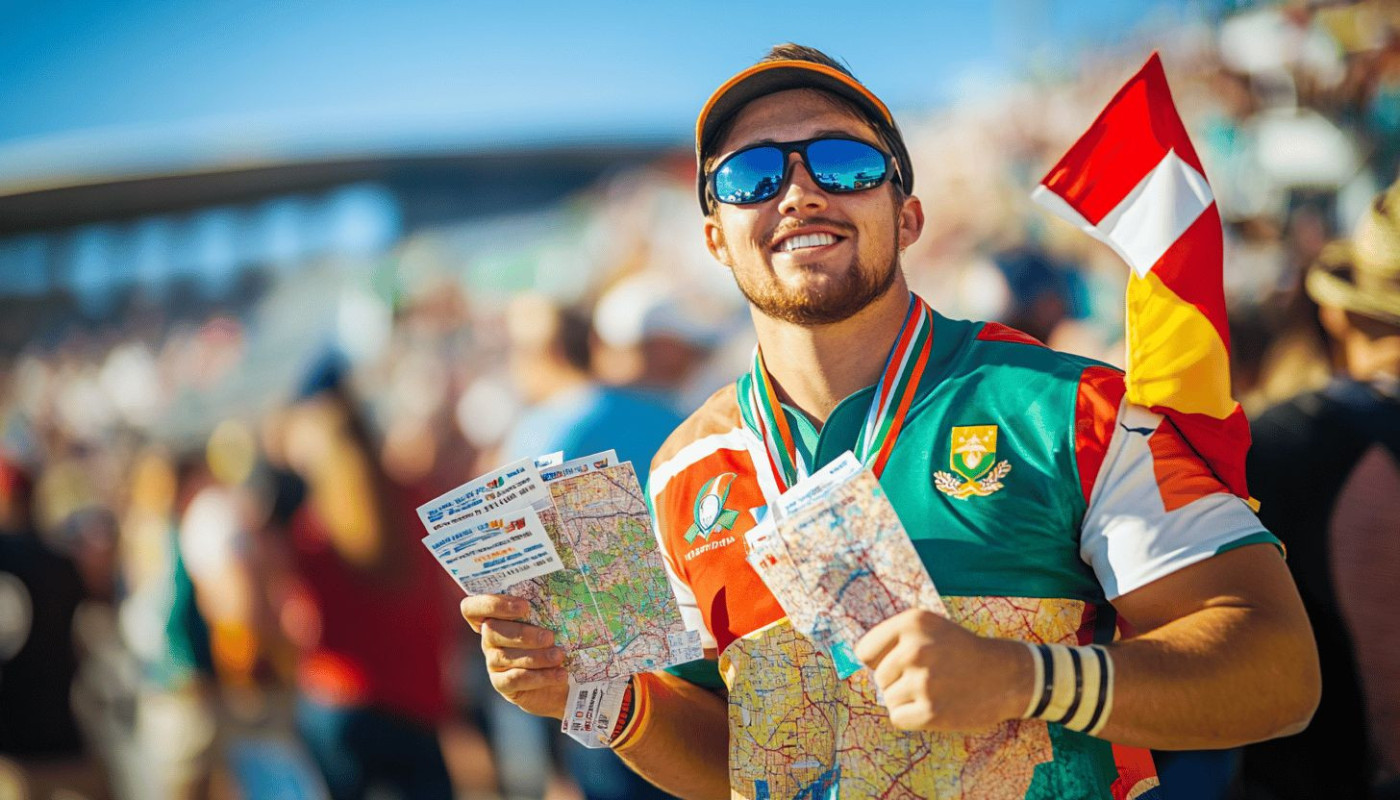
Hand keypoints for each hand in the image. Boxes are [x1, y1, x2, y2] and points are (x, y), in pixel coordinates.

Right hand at [461, 594, 568, 718]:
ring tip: (559, 656)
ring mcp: (493, 662)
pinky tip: (559, 674)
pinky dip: (539, 677)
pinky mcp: (503, 684)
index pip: (473, 607)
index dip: (490, 604)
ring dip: (535, 656)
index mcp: (496, 616)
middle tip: (550, 637)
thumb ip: (553, 599)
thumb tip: (572, 574)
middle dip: (522, 633)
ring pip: (505, 656)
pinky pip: (515, 679)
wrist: (565, 676)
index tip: (523, 606)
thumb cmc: (560, 637)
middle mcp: (489, 638)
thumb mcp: (556, 617)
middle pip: (491, 631)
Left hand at [854, 608, 1032, 731]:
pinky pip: (898, 718)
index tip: (901, 663)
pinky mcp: (931, 710)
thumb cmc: (960, 651)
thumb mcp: (929, 628)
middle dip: (898, 682)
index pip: (864, 651)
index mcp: (911, 623)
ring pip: (888, 699)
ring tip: (936, 690)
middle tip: (930, 678)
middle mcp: (915, 649)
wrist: (1005, 675)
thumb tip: (853, 665)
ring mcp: (923, 681)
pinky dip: (913, 718)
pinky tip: (936, 706)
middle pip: (878, 678)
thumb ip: (892, 639)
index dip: (880, 660)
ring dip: (907, 700)